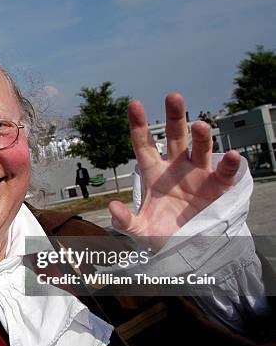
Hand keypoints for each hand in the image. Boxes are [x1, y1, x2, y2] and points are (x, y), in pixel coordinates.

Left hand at [108, 93, 239, 249]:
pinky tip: (232, 156)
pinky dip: (230, 164)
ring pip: (200, 149)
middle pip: (175, 137)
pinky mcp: (218, 187)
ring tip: (200, 125)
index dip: (138, 125)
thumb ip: (124, 221)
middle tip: (173, 97)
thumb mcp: (140, 229)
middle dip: (175, 117)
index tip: (134, 105)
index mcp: (154, 172)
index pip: (144, 144)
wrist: (186, 248)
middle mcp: (177, 167)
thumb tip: (112, 207)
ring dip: (202, 137)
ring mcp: (198, 174)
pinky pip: (225, 172)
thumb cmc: (161, 234)